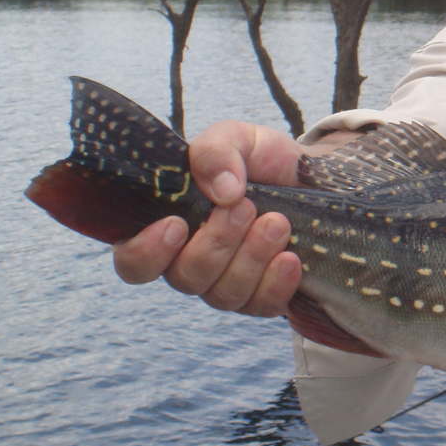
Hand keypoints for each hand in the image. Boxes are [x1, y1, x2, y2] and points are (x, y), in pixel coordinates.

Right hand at [111, 121, 305, 316]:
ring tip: (278, 222)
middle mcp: (190, 262)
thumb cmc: (261, 161)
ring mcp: (227, 283)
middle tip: (246, 207)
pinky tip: (290, 258)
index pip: (134, 261)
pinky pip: (261, 306)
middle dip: (217, 243)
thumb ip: (216, 152)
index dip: (146, 252)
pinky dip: (276, 283)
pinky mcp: (263, 296)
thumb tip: (222, 191)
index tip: (176, 224)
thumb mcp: (237, 139)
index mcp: (167, 226)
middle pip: (185, 278)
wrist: (312, 177)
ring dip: (251, 257)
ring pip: (223, 294)